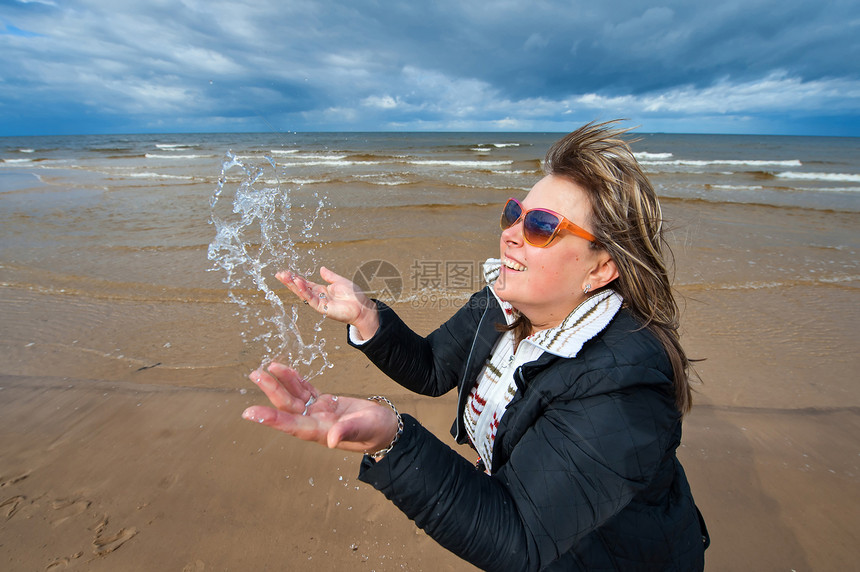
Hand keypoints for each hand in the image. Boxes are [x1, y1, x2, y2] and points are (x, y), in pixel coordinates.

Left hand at [242, 362, 398, 454]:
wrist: (386, 428)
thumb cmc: (378, 431)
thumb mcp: (366, 428)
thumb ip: (348, 431)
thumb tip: (330, 440)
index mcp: (321, 431)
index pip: (292, 424)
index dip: (271, 419)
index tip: (251, 413)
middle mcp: (315, 422)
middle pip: (288, 406)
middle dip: (271, 391)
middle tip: (255, 374)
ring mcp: (319, 412)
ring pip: (294, 397)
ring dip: (279, 383)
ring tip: (263, 369)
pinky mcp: (325, 403)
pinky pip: (306, 390)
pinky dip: (295, 380)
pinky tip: (284, 370)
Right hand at [277, 266, 378, 339]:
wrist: (362, 307)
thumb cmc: (354, 295)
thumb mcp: (340, 281)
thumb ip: (330, 276)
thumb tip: (321, 269)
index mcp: (321, 290)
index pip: (305, 283)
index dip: (295, 277)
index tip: (285, 272)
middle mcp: (318, 296)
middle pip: (300, 288)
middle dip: (290, 281)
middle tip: (279, 274)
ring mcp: (319, 302)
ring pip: (303, 293)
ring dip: (293, 285)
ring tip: (285, 277)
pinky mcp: (322, 308)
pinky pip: (310, 299)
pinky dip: (304, 291)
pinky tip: (298, 283)